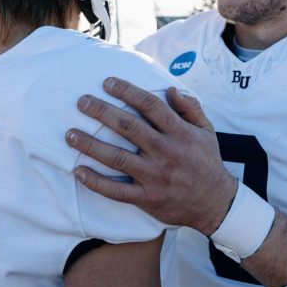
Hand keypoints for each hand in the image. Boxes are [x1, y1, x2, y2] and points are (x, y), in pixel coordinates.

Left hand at [66, 78, 237, 234]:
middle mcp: (166, 152)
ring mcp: (155, 176)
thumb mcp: (207, 132)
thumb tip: (171, 88)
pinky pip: (117, 191)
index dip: (127, 91)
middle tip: (81, 102)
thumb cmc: (208, 163)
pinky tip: (79, 172)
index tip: (107, 83)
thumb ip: (191, 108)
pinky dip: (96, 182)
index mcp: (180, 133)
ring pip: (117, 157)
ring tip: (70, 134)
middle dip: (102, 112)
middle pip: (128, 127)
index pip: (151, 105)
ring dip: (90, 145)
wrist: (216, 204)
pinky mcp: (148, 198)